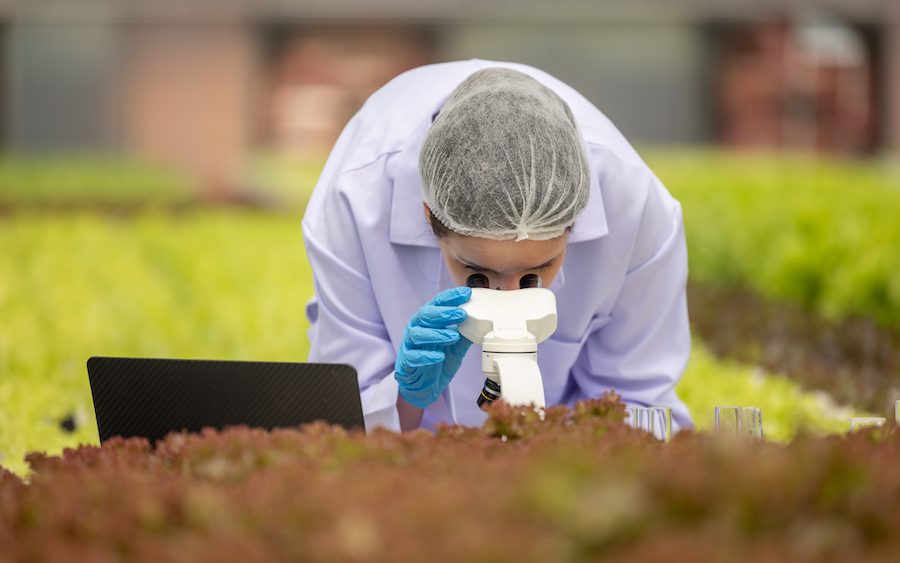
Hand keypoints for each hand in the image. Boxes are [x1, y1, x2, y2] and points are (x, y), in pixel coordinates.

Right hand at [395, 286, 472, 408]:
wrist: (424, 387)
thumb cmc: (437, 362)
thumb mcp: (456, 346)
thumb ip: (465, 334)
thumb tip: (481, 323)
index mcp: (428, 322)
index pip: (438, 303)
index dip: (451, 297)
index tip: (466, 293)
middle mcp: (416, 329)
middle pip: (425, 315)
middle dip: (443, 313)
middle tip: (461, 314)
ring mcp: (409, 345)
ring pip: (417, 333)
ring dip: (437, 333)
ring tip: (453, 336)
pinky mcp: (406, 362)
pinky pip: (413, 356)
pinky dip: (426, 355)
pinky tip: (438, 356)